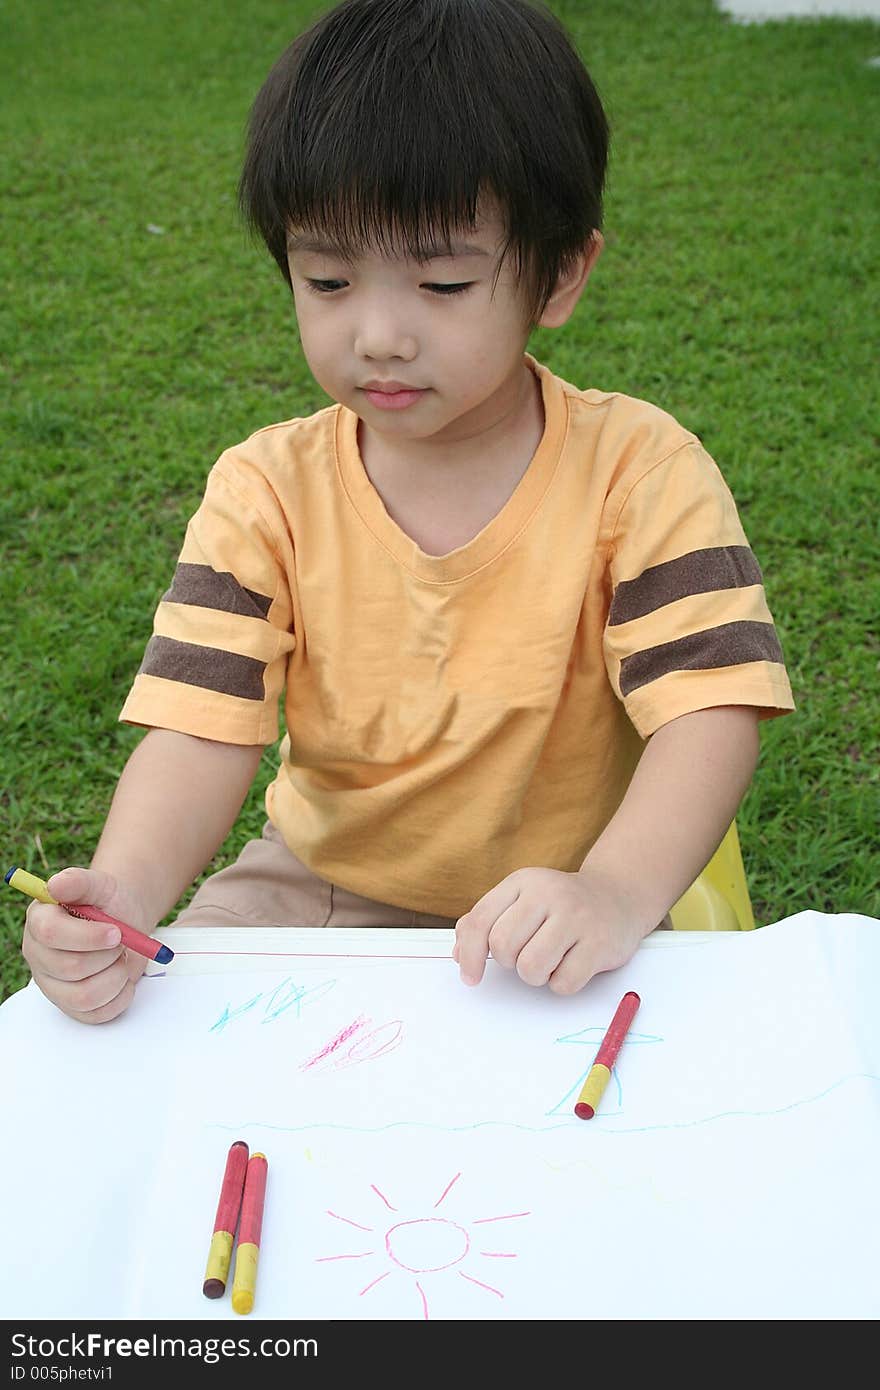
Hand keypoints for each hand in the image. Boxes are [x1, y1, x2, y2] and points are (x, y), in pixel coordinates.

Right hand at [21, 866, 147, 1023]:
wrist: (126, 922)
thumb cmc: (109, 904)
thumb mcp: (99, 884)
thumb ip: (79, 881)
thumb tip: (55, 885)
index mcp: (39, 921)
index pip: (51, 934)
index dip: (88, 936)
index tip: (116, 931)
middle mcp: (39, 955)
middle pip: (70, 967)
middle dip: (107, 955)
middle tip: (121, 942)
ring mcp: (52, 984)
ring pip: (83, 996)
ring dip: (116, 976)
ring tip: (120, 959)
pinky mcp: (71, 1006)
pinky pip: (97, 1014)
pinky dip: (120, 996)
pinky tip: (121, 978)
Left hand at [453, 866, 651, 994]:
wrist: (618, 897)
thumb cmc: (560, 906)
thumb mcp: (521, 900)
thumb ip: (486, 922)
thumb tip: (459, 955)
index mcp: (522, 882)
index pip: (480, 921)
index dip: (468, 955)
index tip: (470, 977)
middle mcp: (549, 894)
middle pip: (502, 947)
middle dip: (509, 963)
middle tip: (526, 956)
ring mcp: (577, 917)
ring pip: (530, 968)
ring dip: (535, 976)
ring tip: (549, 960)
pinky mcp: (600, 944)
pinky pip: (563, 983)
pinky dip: (562, 983)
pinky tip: (572, 964)